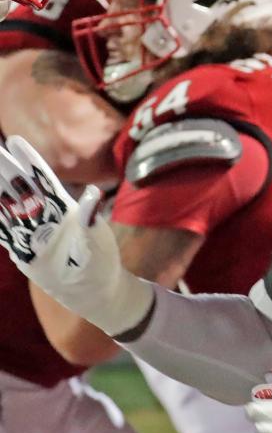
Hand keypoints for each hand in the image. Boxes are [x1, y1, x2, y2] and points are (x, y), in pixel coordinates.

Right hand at [0, 136, 151, 335]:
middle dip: (5, 170)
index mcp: (65, 209)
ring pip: (7, 208)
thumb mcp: (97, 241)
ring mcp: (32, 235)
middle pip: (20, 189)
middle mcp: (46, 218)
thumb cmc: (101, 263)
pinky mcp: (23, 253)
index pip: (43, 179)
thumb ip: (90, 219)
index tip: (14, 140)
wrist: (95, 292)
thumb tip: (95, 194)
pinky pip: (4, 233)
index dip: (28, 161)